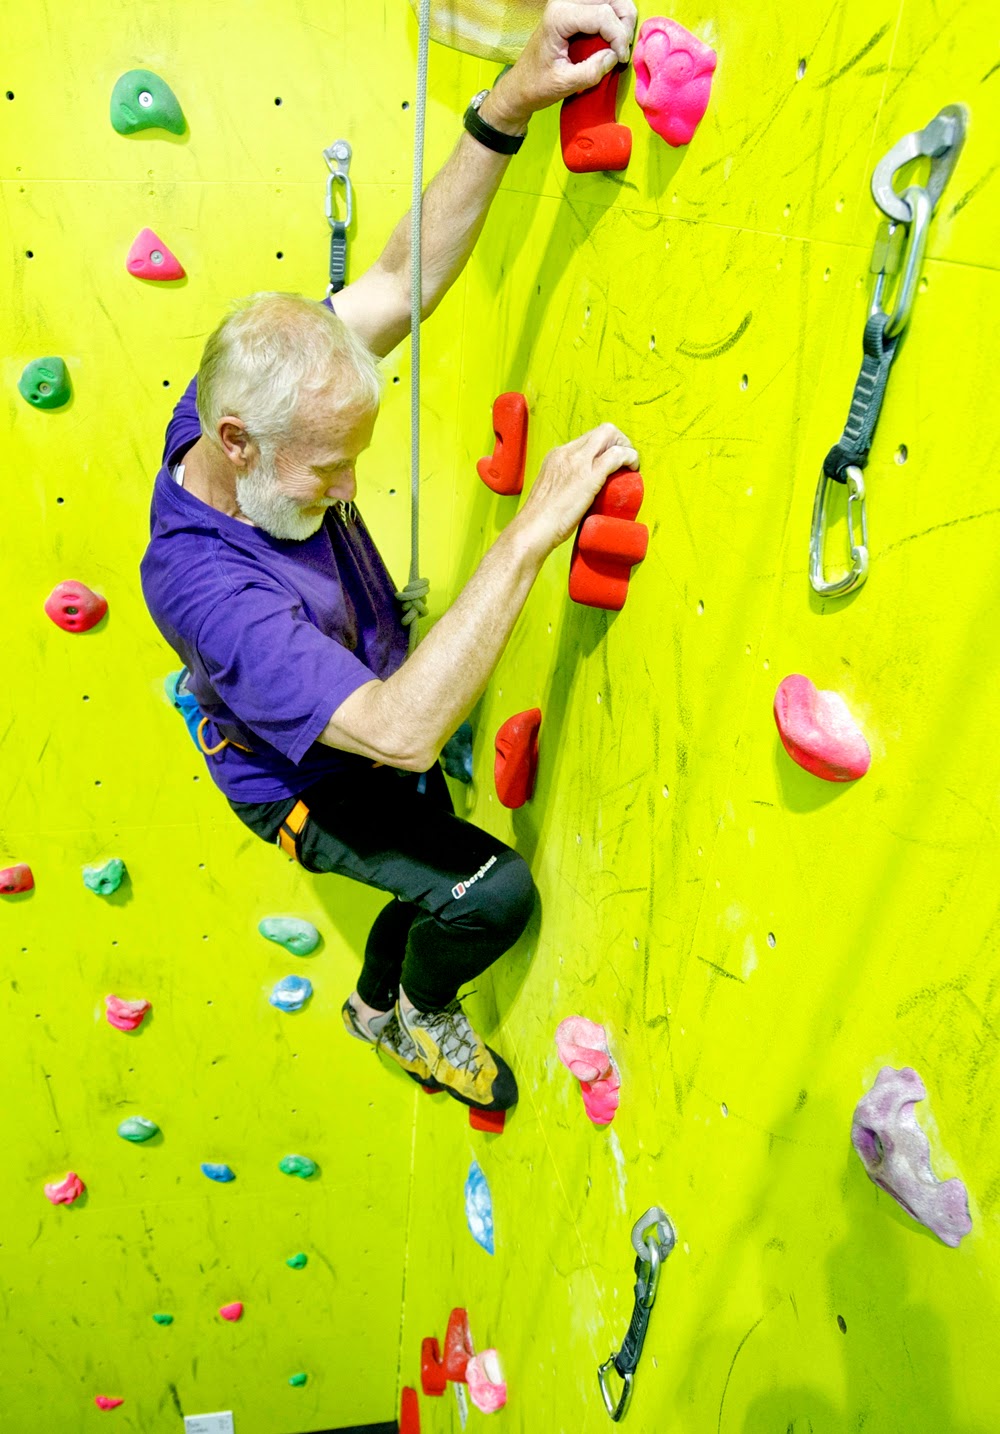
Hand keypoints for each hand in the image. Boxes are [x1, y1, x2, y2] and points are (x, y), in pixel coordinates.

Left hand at [486, 0, 637, 129]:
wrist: (521, 85)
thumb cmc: (537, 85)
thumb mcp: (564, 84)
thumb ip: (591, 71)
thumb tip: (614, 57)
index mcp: (559, 17)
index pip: (602, 14)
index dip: (618, 36)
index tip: (621, 59)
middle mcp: (564, 2)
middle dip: (623, 22)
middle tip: (622, 49)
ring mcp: (568, 3)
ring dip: (621, 18)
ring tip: (619, 44)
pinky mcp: (573, 9)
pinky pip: (602, 5)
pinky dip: (613, 19)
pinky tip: (611, 39)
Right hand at [516, 423, 638, 555]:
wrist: (533, 529)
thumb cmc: (541, 520)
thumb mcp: (552, 492)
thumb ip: (566, 485)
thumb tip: (581, 494)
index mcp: (555, 456)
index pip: (586, 439)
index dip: (605, 446)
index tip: (612, 460)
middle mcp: (566, 453)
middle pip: (600, 431)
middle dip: (619, 441)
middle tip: (626, 460)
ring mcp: (577, 462)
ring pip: (609, 435)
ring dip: (626, 447)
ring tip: (631, 465)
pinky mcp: (590, 475)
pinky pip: (617, 455)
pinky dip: (630, 457)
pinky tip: (633, 468)